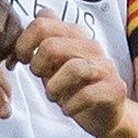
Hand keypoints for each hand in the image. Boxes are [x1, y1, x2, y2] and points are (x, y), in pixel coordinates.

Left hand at [16, 15, 127, 134]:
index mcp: (74, 35)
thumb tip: (27, 27)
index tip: (23, 60)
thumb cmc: (75, 87)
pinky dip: (71, 106)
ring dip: (54, 88)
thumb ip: (41, 45)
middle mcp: (91, 46)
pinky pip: (87, 95)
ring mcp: (104, 67)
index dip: (24, 43)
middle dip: (38, 67)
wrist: (104, 114)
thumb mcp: (52, 64)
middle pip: (51, 46)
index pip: (42, 23)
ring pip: (73, 68)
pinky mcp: (114, 89)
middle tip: (41, 79)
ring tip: (55, 96)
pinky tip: (69, 109)